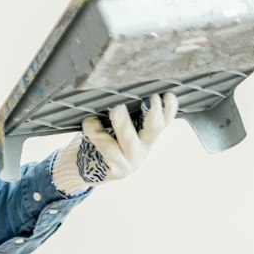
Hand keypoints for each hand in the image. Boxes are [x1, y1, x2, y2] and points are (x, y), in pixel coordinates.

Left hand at [50, 93, 179, 194]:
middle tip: (150, 99)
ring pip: (129, 139)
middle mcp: (144, 147)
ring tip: (115, 109)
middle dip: (153, 113)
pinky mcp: (117, 169)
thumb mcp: (118, 125)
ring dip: (123, 122)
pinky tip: (89, 122)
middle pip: (155, 129)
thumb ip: (125, 111)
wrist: (85, 167)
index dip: (169, 108)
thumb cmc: (104, 139)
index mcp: (148, 134)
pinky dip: (96, 132)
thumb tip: (123, 83)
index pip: (164, 120)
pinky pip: (107, 147)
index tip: (167, 95)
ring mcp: (132, 161)